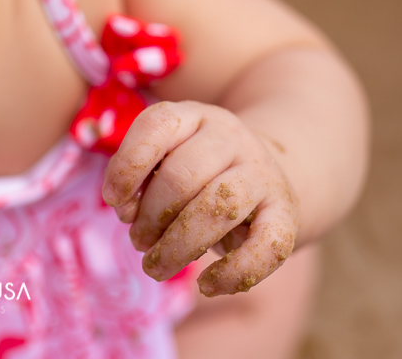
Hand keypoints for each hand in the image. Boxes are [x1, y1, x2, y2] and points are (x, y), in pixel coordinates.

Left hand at [101, 100, 298, 296]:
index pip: (157, 124)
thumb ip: (140, 179)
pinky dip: (232, 272)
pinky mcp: (287, 213)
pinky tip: (206, 285)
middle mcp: (231, 137)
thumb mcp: (168, 161)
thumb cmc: (200, 174)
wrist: (269, 176)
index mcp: (194, 116)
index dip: (128, 164)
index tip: (113, 200)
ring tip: (155, 267)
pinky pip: (265, 246)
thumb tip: (125, 210)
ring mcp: (262, 173)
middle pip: (182, 176)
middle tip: (138, 242)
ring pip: (217, 208)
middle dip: (150, 217)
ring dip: (177, 246)